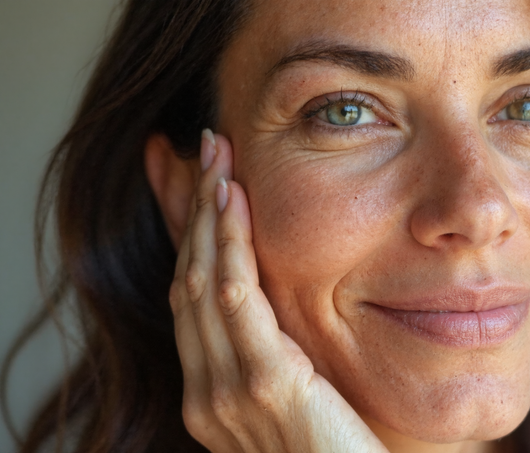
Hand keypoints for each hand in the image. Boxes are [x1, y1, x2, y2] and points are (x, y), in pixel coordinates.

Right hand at [169, 130, 389, 452]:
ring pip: (204, 279)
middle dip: (194, 208)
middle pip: (189, 279)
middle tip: (206, 147)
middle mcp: (206, 394)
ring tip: (217, 156)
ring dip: (208, 211)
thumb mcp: (304, 398)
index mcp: (211, 395)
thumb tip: (285, 316)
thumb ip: (284, 358)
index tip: (203, 180)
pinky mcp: (264, 384)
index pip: (192, 297)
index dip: (193, 233)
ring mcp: (227, 392)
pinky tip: (233, 201)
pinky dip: (229, 244)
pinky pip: (237, 298)